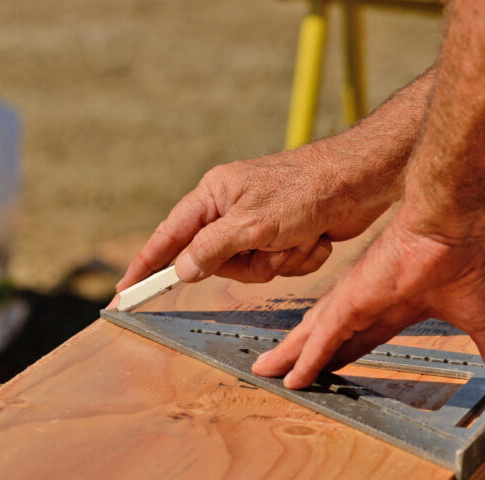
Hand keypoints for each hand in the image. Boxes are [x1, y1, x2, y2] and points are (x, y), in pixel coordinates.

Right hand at [116, 145, 394, 290]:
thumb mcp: (251, 223)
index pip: (170, 235)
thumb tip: (182, 269)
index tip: (126, 291)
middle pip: (218, 263)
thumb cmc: (304, 191)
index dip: (147, 264)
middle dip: (250, 264)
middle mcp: (233, 209)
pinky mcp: (287, 237)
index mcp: (215, 195)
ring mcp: (261, 225)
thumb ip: (211, 249)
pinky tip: (315, 238)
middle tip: (270, 245)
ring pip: (254, 270)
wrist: (358, 183)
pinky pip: (282, 268)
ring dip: (281, 261)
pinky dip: (301, 258)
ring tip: (299, 236)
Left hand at [251, 206, 484, 415]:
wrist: (463, 218)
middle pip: (333, 336)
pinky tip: (290, 377)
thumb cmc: (477, 255)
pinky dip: (306, 358)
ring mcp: (361, 295)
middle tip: (288, 375)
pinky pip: (324, 335)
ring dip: (295, 355)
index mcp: (404, 300)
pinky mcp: (354, 295)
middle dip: (311, 356)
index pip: (368, 337)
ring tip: (268, 372)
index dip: (348, 355)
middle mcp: (375, 298)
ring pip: (318, 333)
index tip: (332, 370)